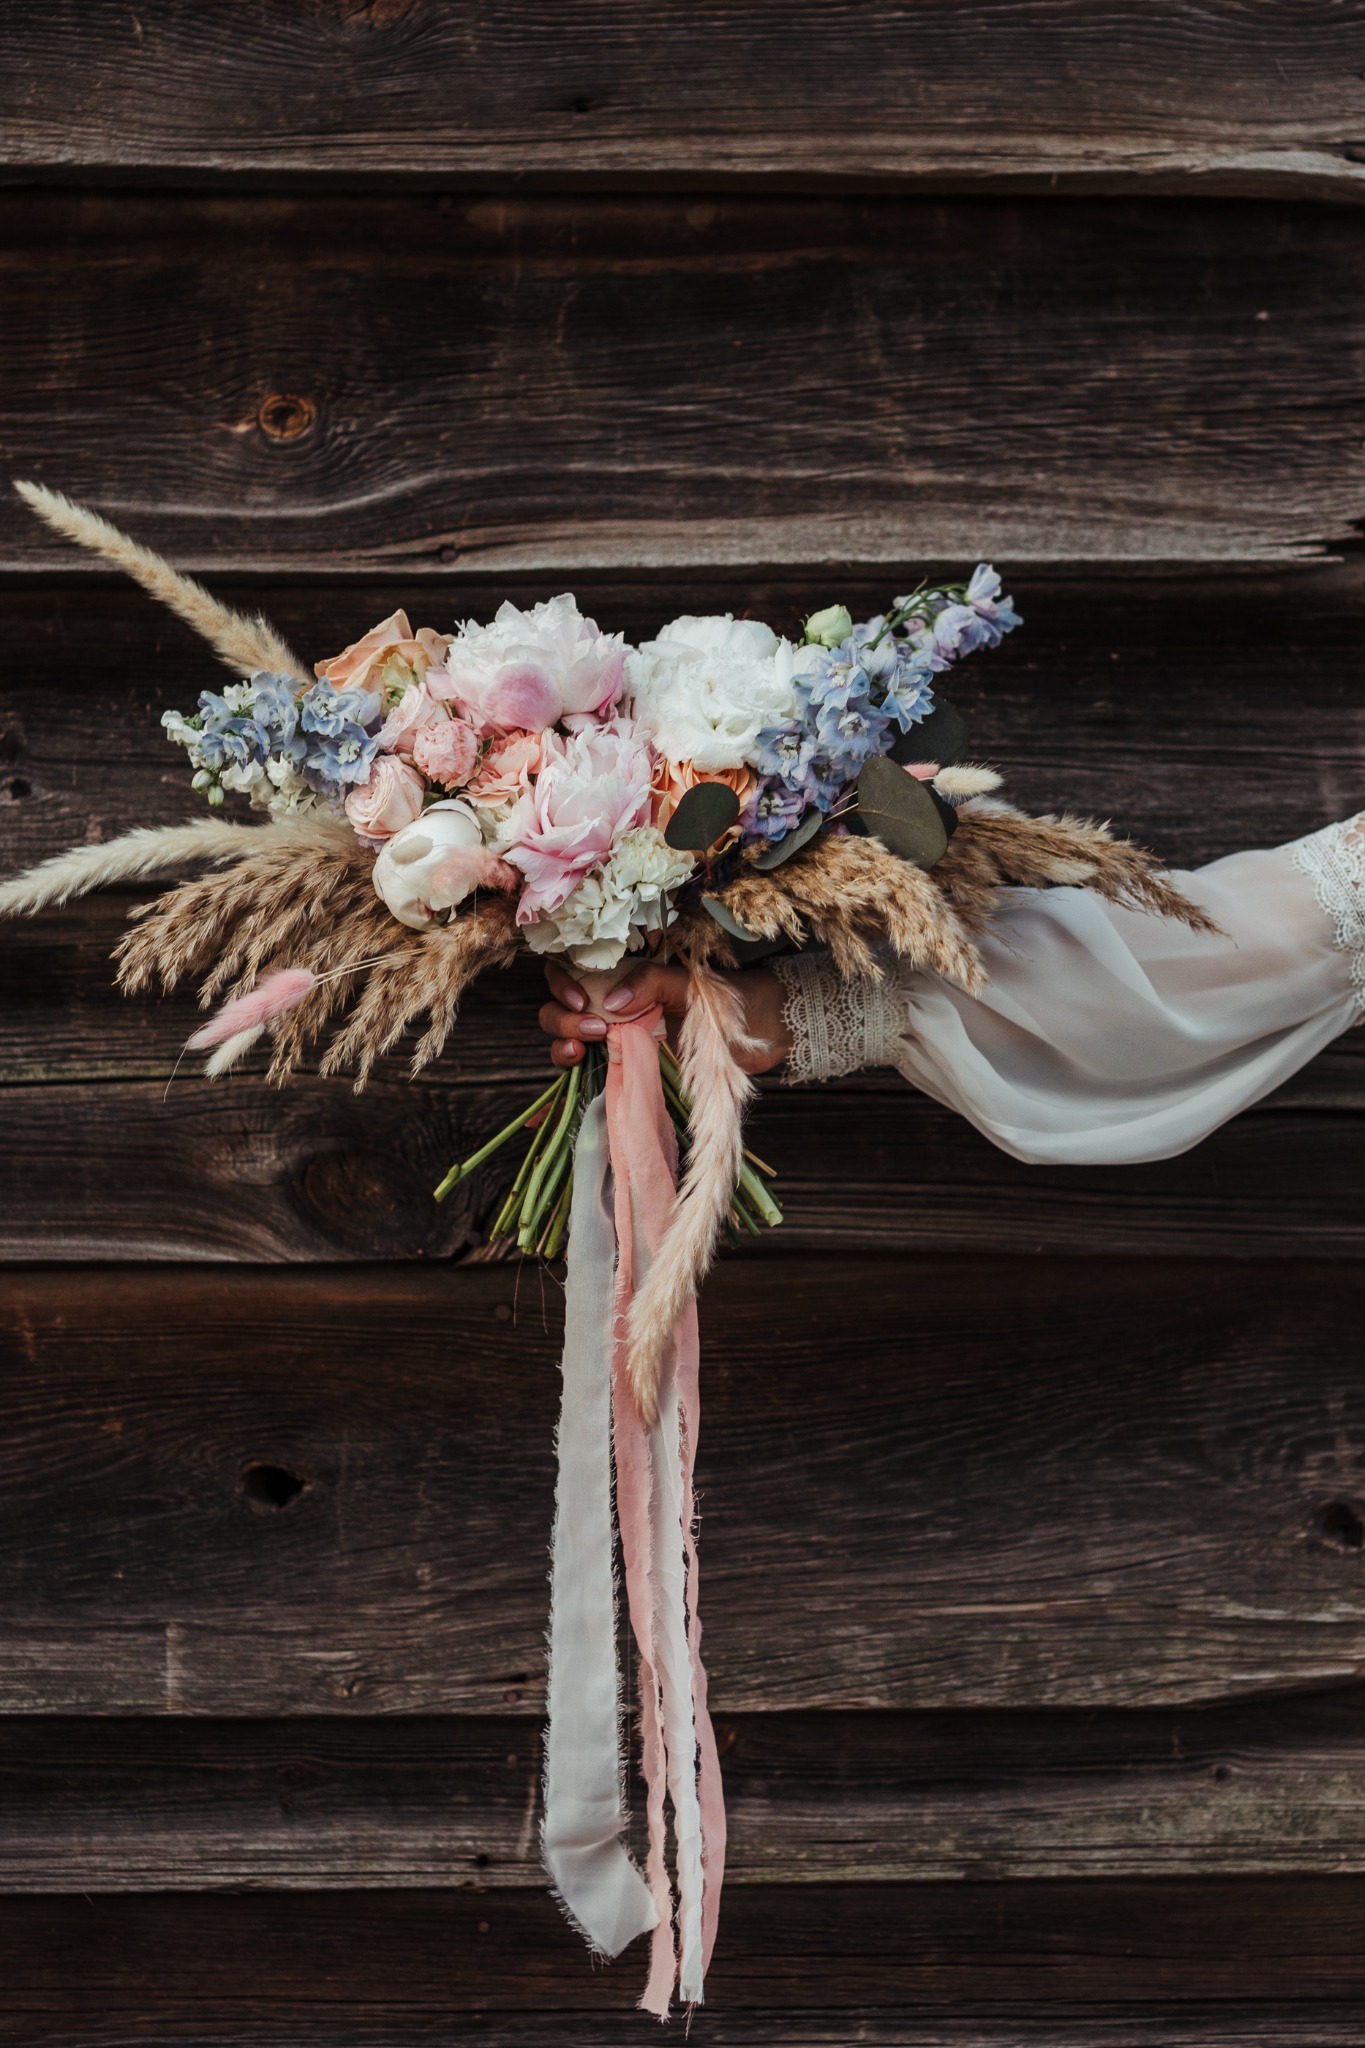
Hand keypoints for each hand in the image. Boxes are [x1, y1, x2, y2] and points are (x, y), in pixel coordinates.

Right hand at [539, 959, 791, 1075]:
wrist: (760, 1033)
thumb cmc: (727, 1000)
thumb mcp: (688, 983)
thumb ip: (651, 981)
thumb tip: (612, 1000)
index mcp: (622, 977)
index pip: (569, 971)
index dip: (562, 984)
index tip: (583, 1000)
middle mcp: (611, 1008)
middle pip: (560, 1010)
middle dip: (563, 1020)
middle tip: (595, 1030)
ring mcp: (616, 1042)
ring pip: (568, 1042)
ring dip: (562, 1046)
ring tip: (580, 1051)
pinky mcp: (626, 1072)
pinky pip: (588, 1077)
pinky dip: (566, 1087)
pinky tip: (561, 1095)